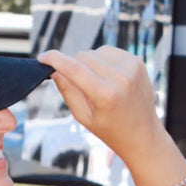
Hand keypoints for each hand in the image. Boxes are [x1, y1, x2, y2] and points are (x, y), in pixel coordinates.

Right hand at [37, 47, 167, 170]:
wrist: (143, 135)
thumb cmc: (111, 130)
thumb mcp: (83, 117)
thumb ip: (68, 91)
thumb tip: (55, 70)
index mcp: (105, 95)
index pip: (73, 68)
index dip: (54, 59)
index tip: (42, 57)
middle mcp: (120, 78)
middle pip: (83, 56)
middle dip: (74, 66)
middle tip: (79, 85)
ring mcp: (132, 68)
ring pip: (95, 51)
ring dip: (89, 63)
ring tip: (96, 83)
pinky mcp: (138, 62)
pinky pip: (110, 51)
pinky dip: (103, 60)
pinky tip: (107, 77)